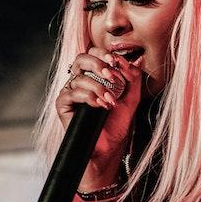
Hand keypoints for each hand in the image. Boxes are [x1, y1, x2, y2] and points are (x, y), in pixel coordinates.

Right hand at [56, 47, 143, 190]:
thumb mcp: (131, 98)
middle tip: (111, 75)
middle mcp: (80, 81)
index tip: (116, 62)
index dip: (104, 54)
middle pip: (81, 58)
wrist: (109, 147)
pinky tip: (100, 106)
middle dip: (97, 64)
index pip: (95, 54)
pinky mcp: (63, 105)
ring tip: (110, 100)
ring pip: (79, 77)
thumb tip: (137, 59)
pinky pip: (72, 93)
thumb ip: (134, 78)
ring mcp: (70, 92)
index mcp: (94, 76)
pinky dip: (88, 98)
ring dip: (98, 87)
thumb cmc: (117, 124)